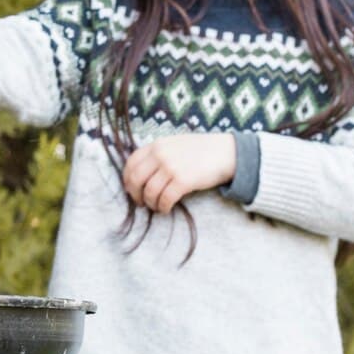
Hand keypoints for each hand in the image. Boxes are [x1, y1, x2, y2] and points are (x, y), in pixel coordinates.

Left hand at [122, 133, 236, 213]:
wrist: (226, 153)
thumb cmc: (201, 150)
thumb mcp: (175, 144)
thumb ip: (158, 154)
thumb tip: (141, 175)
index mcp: (156, 145)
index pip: (131, 163)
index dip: (127, 180)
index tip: (131, 189)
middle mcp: (160, 154)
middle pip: (136, 179)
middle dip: (135, 195)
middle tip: (141, 203)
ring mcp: (171, 167)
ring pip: (149, 192)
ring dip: (150, 204)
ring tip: (156, 207)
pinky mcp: (183, 181)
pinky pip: (165, 199)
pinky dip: (163, 207)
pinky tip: (166, 209)